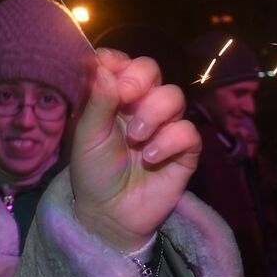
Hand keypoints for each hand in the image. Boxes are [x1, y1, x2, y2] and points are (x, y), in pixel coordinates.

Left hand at [70, 49, 200, 252]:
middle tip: (126, 97)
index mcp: (115, 98)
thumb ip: (97, 100)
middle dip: (140, 79)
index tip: (107, 72)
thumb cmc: (94, 172)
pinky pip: (188, 131)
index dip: (118, 62)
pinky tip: (151, 158)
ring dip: (153, 112)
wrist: (109, 214)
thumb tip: (102, 64)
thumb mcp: (87, 136)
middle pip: (152, 69)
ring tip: (137, 138)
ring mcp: (165, 126)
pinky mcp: (184, 150)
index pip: (122, 63)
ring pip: (174, 96)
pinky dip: (169, 140)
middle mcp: (141, 106)